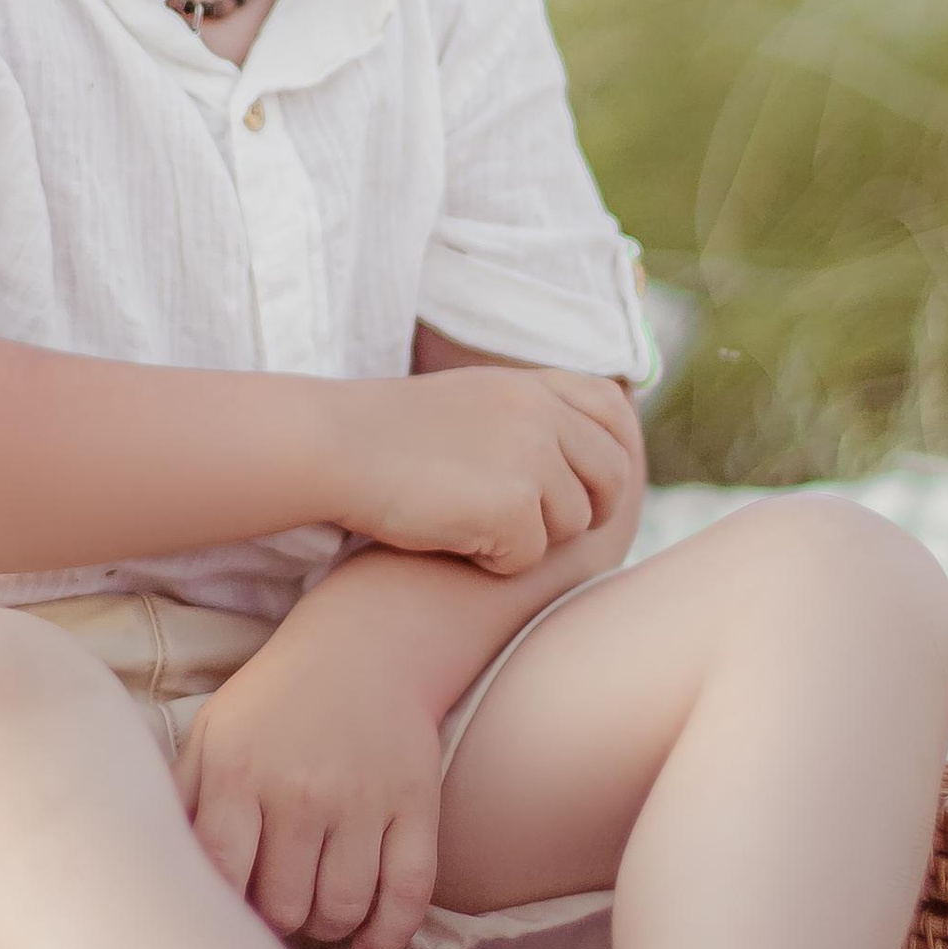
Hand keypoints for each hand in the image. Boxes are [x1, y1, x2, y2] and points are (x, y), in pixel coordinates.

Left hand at [176, 624, 446, 948]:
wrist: (365, 647)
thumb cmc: (274, 703)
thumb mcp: (212, 734)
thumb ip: (180, 798)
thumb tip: (147, 864)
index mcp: (238, 770)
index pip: (220, 874)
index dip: (220, 914)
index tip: (222, 922)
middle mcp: (301, 789)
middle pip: (284, 906)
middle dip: (275, 923)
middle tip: (274, 912)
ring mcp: (363, 799)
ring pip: (343, 908)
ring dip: (325, 928)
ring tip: (313, 915)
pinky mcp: (417, 803)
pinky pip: (409, 893)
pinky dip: (389, 934)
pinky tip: (367, 944)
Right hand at [334, 368, 642, 576]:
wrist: (333, 448)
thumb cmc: (387, 436)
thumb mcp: (472, 403)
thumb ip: (528, 417)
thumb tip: (588, 453)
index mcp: (533, 386)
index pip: (614, 413)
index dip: (610, 455)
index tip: (585, 486)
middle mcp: (543, 414)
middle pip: (610, 478)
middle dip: (583, 510)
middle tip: (531, 527)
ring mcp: (532, 458)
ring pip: (573, 524)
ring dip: (530, 539)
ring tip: (470, 524)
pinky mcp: (513, 506)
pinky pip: (530, 557)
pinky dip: (493, 562)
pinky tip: (452, 541)